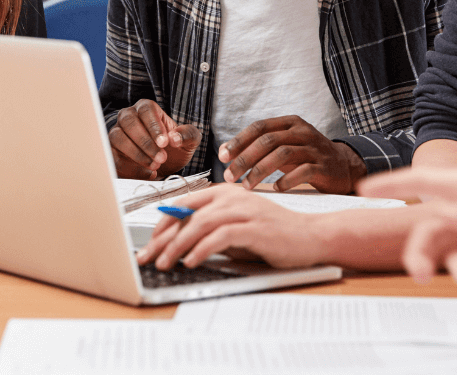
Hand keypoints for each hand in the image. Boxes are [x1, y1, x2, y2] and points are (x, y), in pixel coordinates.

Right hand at [109, 99, 202, 178]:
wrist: (166, 164)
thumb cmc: (176, 146)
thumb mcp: (190, 140)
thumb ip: (187, 135)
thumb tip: (174, 138)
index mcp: (147, 108)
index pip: (146, 110)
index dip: (154, 126)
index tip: (164, 143)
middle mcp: (129, 117)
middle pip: (129, 122)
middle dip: (145, 142)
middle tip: (162, 158)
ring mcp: (117, 133)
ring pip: (118, 138)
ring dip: (137, 154)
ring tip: (155, 166)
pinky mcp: (112, 151)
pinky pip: (113, 157)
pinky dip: (130, 168)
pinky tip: (148, 174)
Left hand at [136, 185, 328, 269]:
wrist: (310, 236)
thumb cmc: (272, 234)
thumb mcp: (235, 228)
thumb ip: (209, 229)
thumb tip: (175, 244)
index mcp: (224, 192)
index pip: (183, 205)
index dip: (162, 225)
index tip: (149, 244)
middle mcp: (232, 196)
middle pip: (186, 215)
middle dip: (162, 239)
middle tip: (146, 258)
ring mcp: (244, 210)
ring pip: (199, 225)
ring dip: (177, 246)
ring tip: (165, 263)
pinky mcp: (255, 226)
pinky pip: (221, 236)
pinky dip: (202, 249)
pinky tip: (191, 261)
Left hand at [219, 115, 366, 192]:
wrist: (343, 167)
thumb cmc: (306, 157)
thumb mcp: (284, 146)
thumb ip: (259, 147)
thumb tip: (226, 153)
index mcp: (290, 123)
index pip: (259, 127)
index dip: (239, 141)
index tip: (223, 157)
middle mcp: (302, 132)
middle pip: (268, 141)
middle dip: (245, 159)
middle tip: (230, 175)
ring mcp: (315, 149)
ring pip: (282, 155)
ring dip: (260, 171)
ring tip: (247, 185)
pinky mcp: (324, 167)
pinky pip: (302, 172)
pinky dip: (286, 180)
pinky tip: (275, 189)